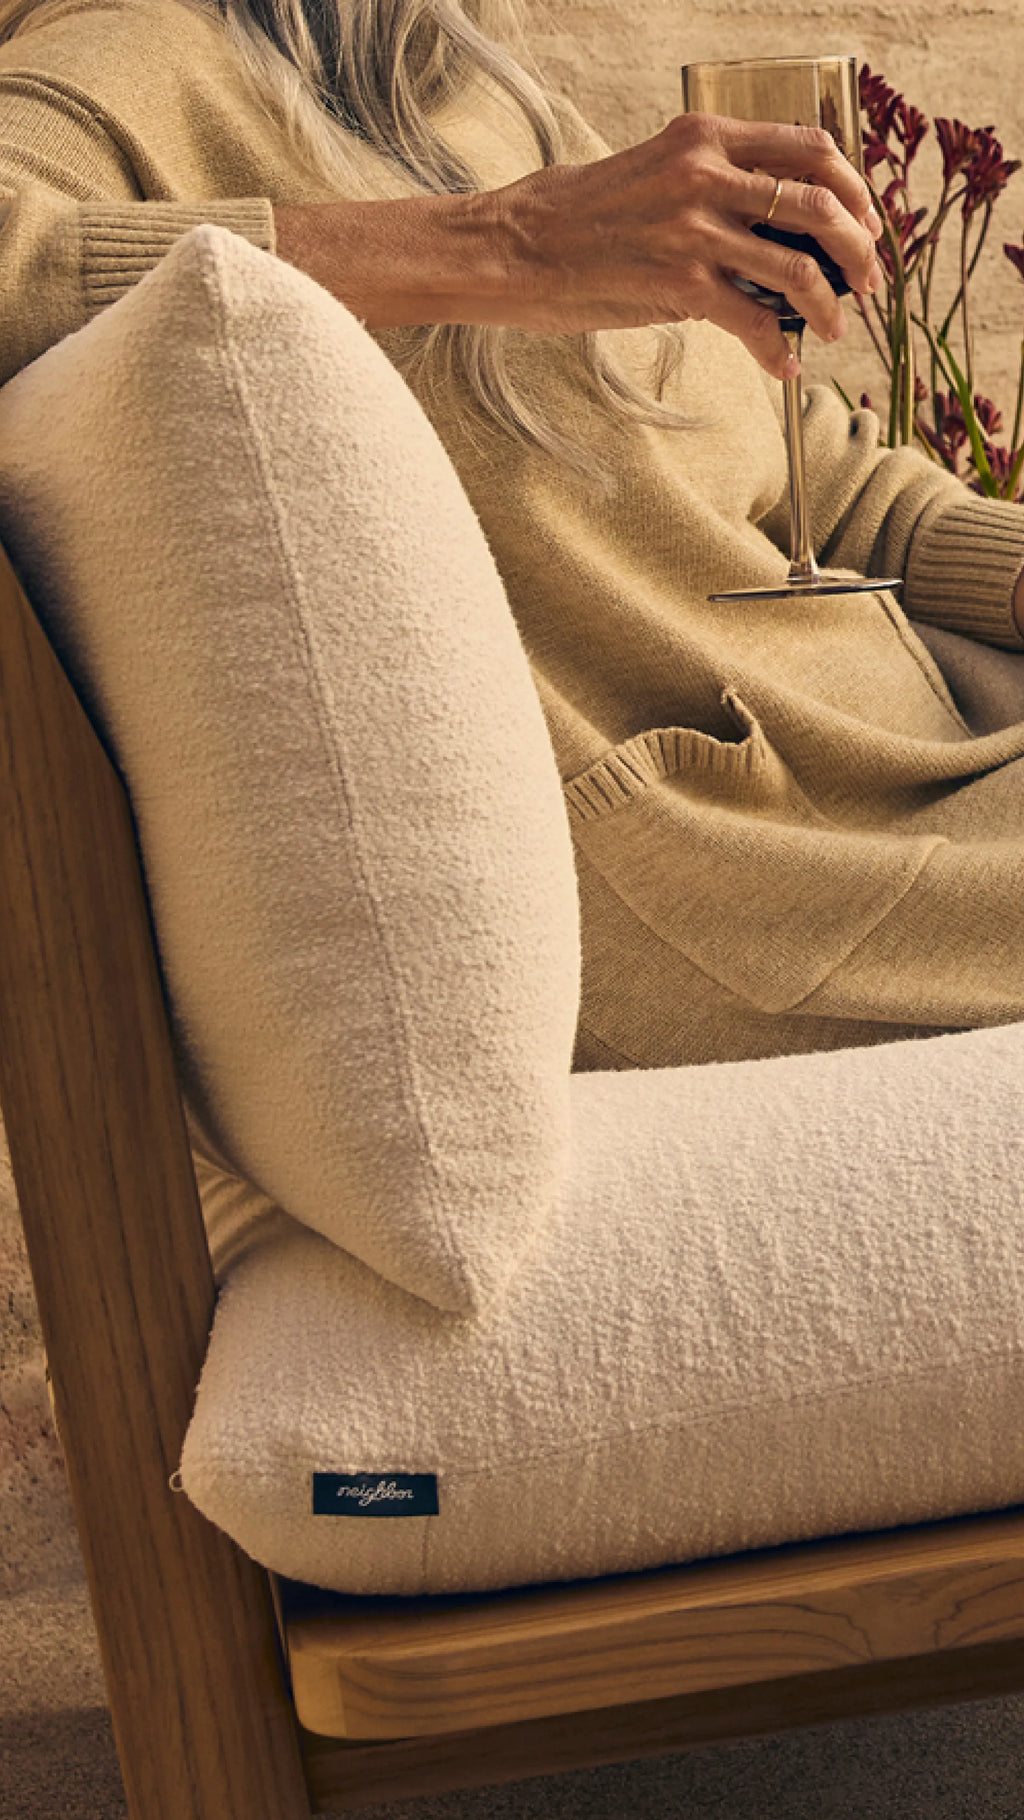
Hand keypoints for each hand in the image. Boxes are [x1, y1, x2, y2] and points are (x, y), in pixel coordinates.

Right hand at [489, 112, 883, 377]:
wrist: (512, 247)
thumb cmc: (573, 217)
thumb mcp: (651, 173)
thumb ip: (710, 187)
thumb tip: (764, 230)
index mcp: (703, 138)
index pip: (808, 147)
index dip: (851, 188)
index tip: (862, 222)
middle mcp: (706, 173)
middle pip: (819, 203)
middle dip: (858, 249)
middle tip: (866, 281)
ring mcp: (694, 228)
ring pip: (798, 266)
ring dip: (829, 304)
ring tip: (834, 327)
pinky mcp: (680, 282)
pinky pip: (754, 319)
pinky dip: (779, 348)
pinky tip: (784, 363)